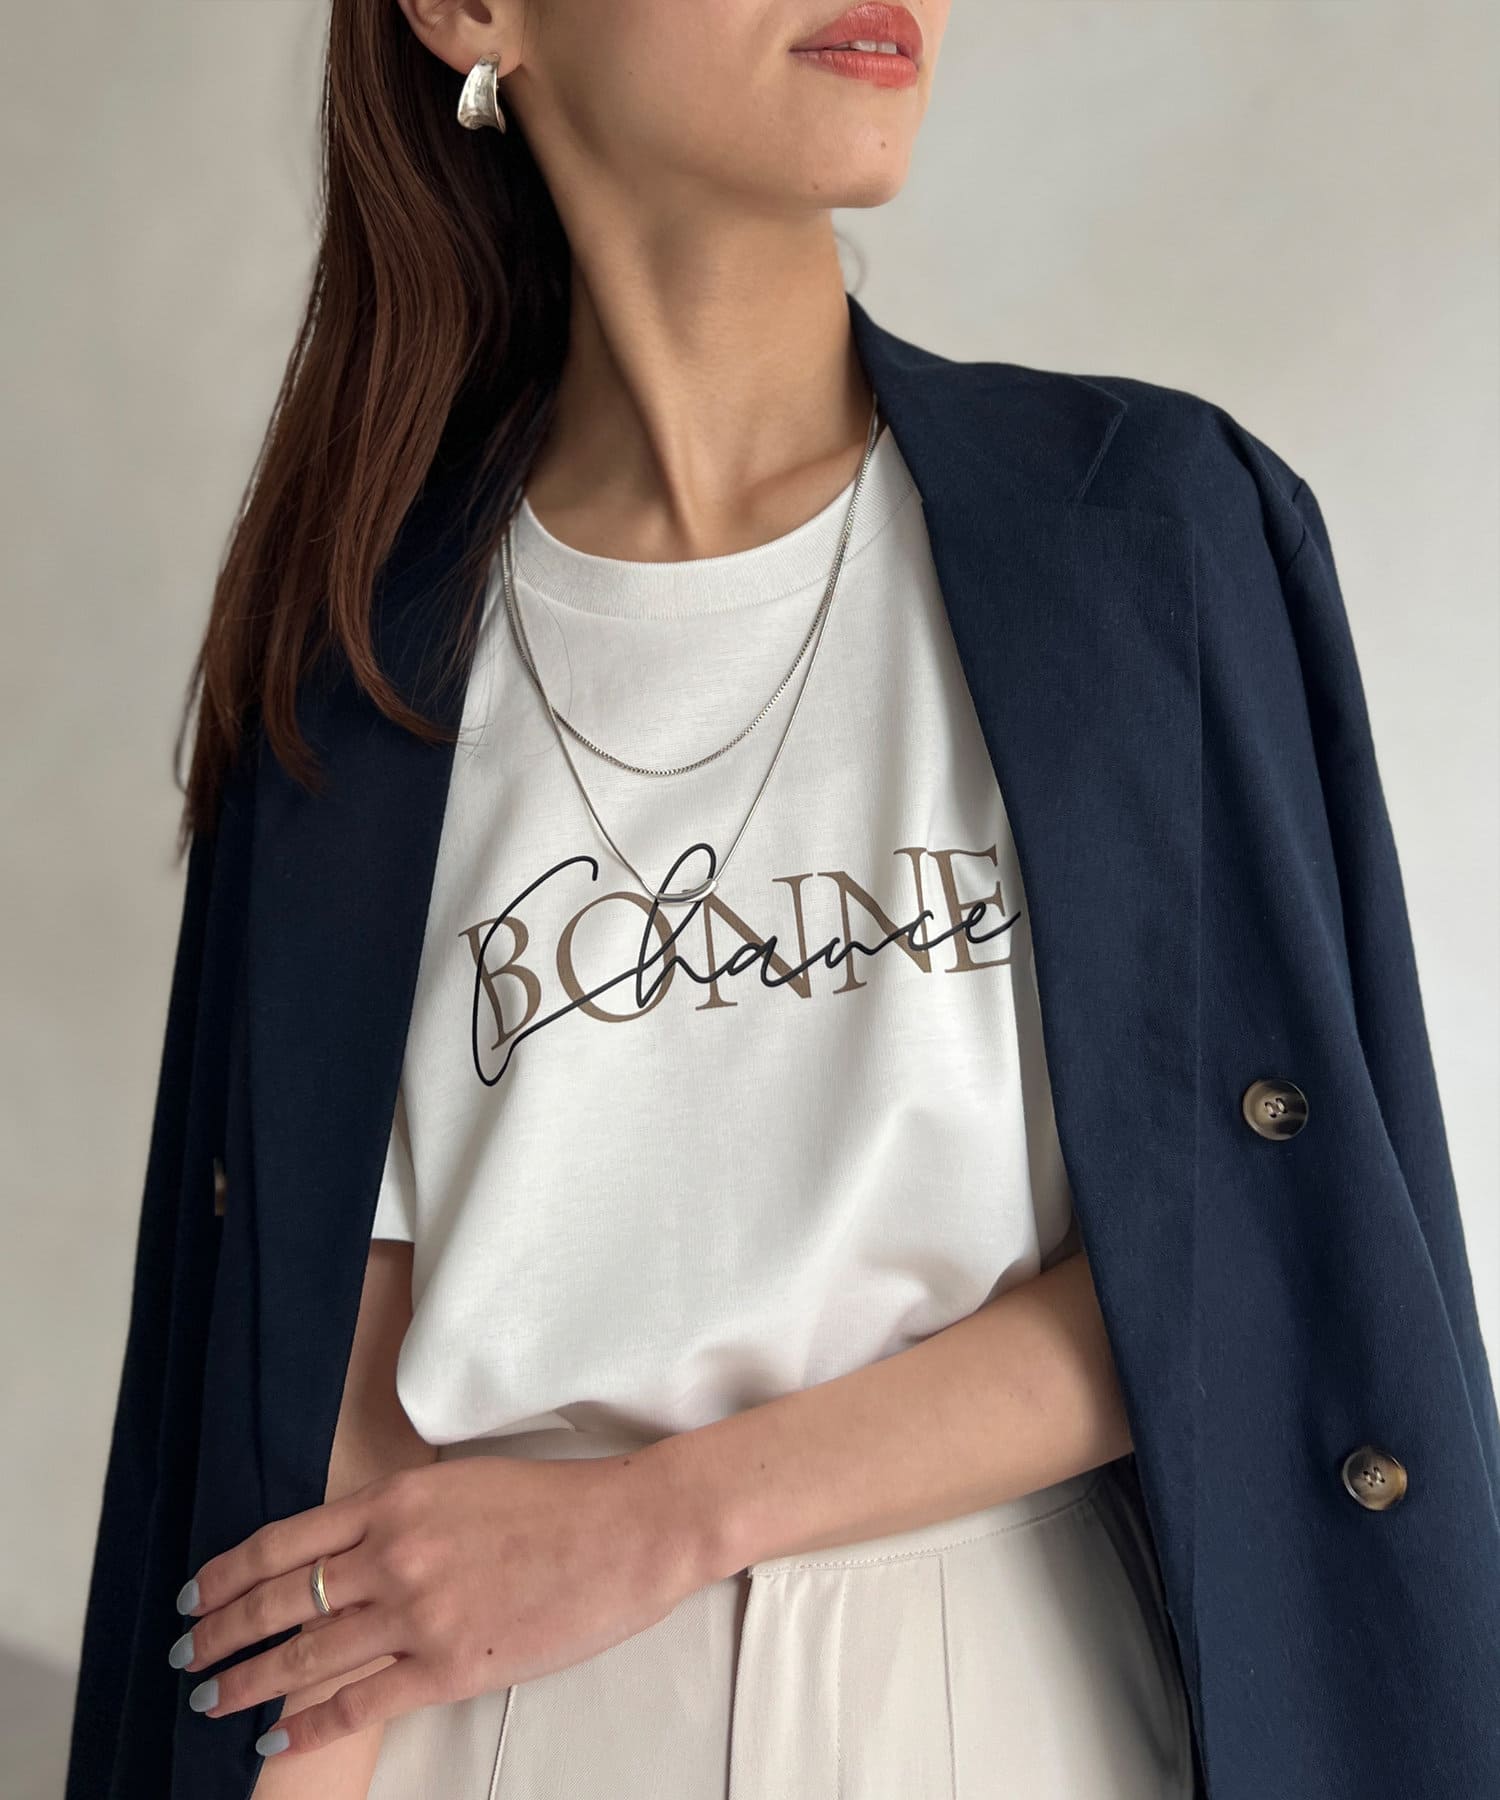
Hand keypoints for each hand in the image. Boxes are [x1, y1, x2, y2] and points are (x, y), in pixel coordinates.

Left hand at [168, 1445, 710, 1756]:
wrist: (625, 1532)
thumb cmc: (555, 1502)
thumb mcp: (461, 1483)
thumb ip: (400, 1512)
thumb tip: (348, 1544)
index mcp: (394, 1502)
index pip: (284, 1543)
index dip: (228, 1574)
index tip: (197, 1595)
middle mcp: (393, 1556)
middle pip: (280, 1601)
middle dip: (221, 1633)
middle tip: (187, 1654)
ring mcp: (418, 1615)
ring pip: (307, 1656)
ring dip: (249, 1683)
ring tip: (214, 1699)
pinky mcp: (449, 1667)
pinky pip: (358, 1704)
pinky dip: (307, 1725)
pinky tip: (275, 1739)